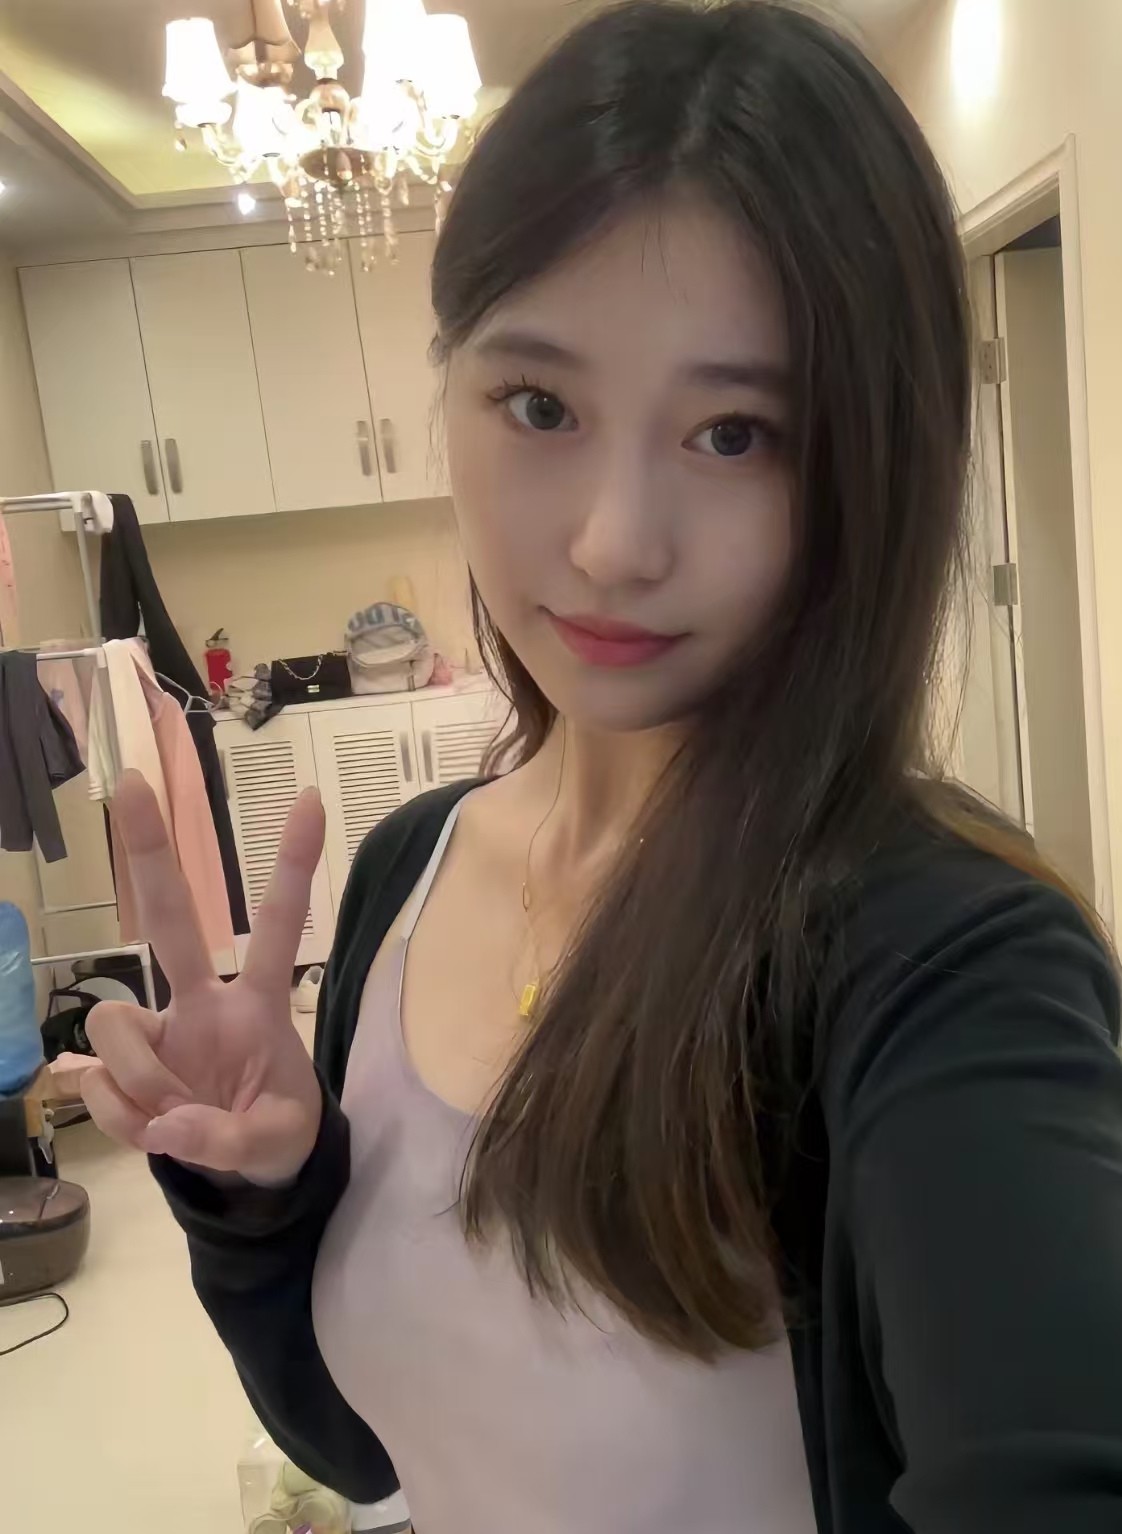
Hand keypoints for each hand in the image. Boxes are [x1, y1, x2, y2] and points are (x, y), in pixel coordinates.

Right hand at [82, 770, 326, 1185]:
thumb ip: (228, 1139)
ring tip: (175, 1118)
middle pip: (170, 918)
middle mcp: (202, 1002)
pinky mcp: (123, 1067)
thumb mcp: (278, 1144)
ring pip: (118, 1024)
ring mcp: (158, 1030)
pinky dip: (123, 1118)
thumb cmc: (280, 1134)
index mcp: (258, 1003)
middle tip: (132, 781)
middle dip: (151, 851)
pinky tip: (151, 1127)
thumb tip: (168, 1125)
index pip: (279, 927)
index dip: (293, 868)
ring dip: (142, 1083)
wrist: (248, 1178)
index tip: (310, 799)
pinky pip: (101, 1082)